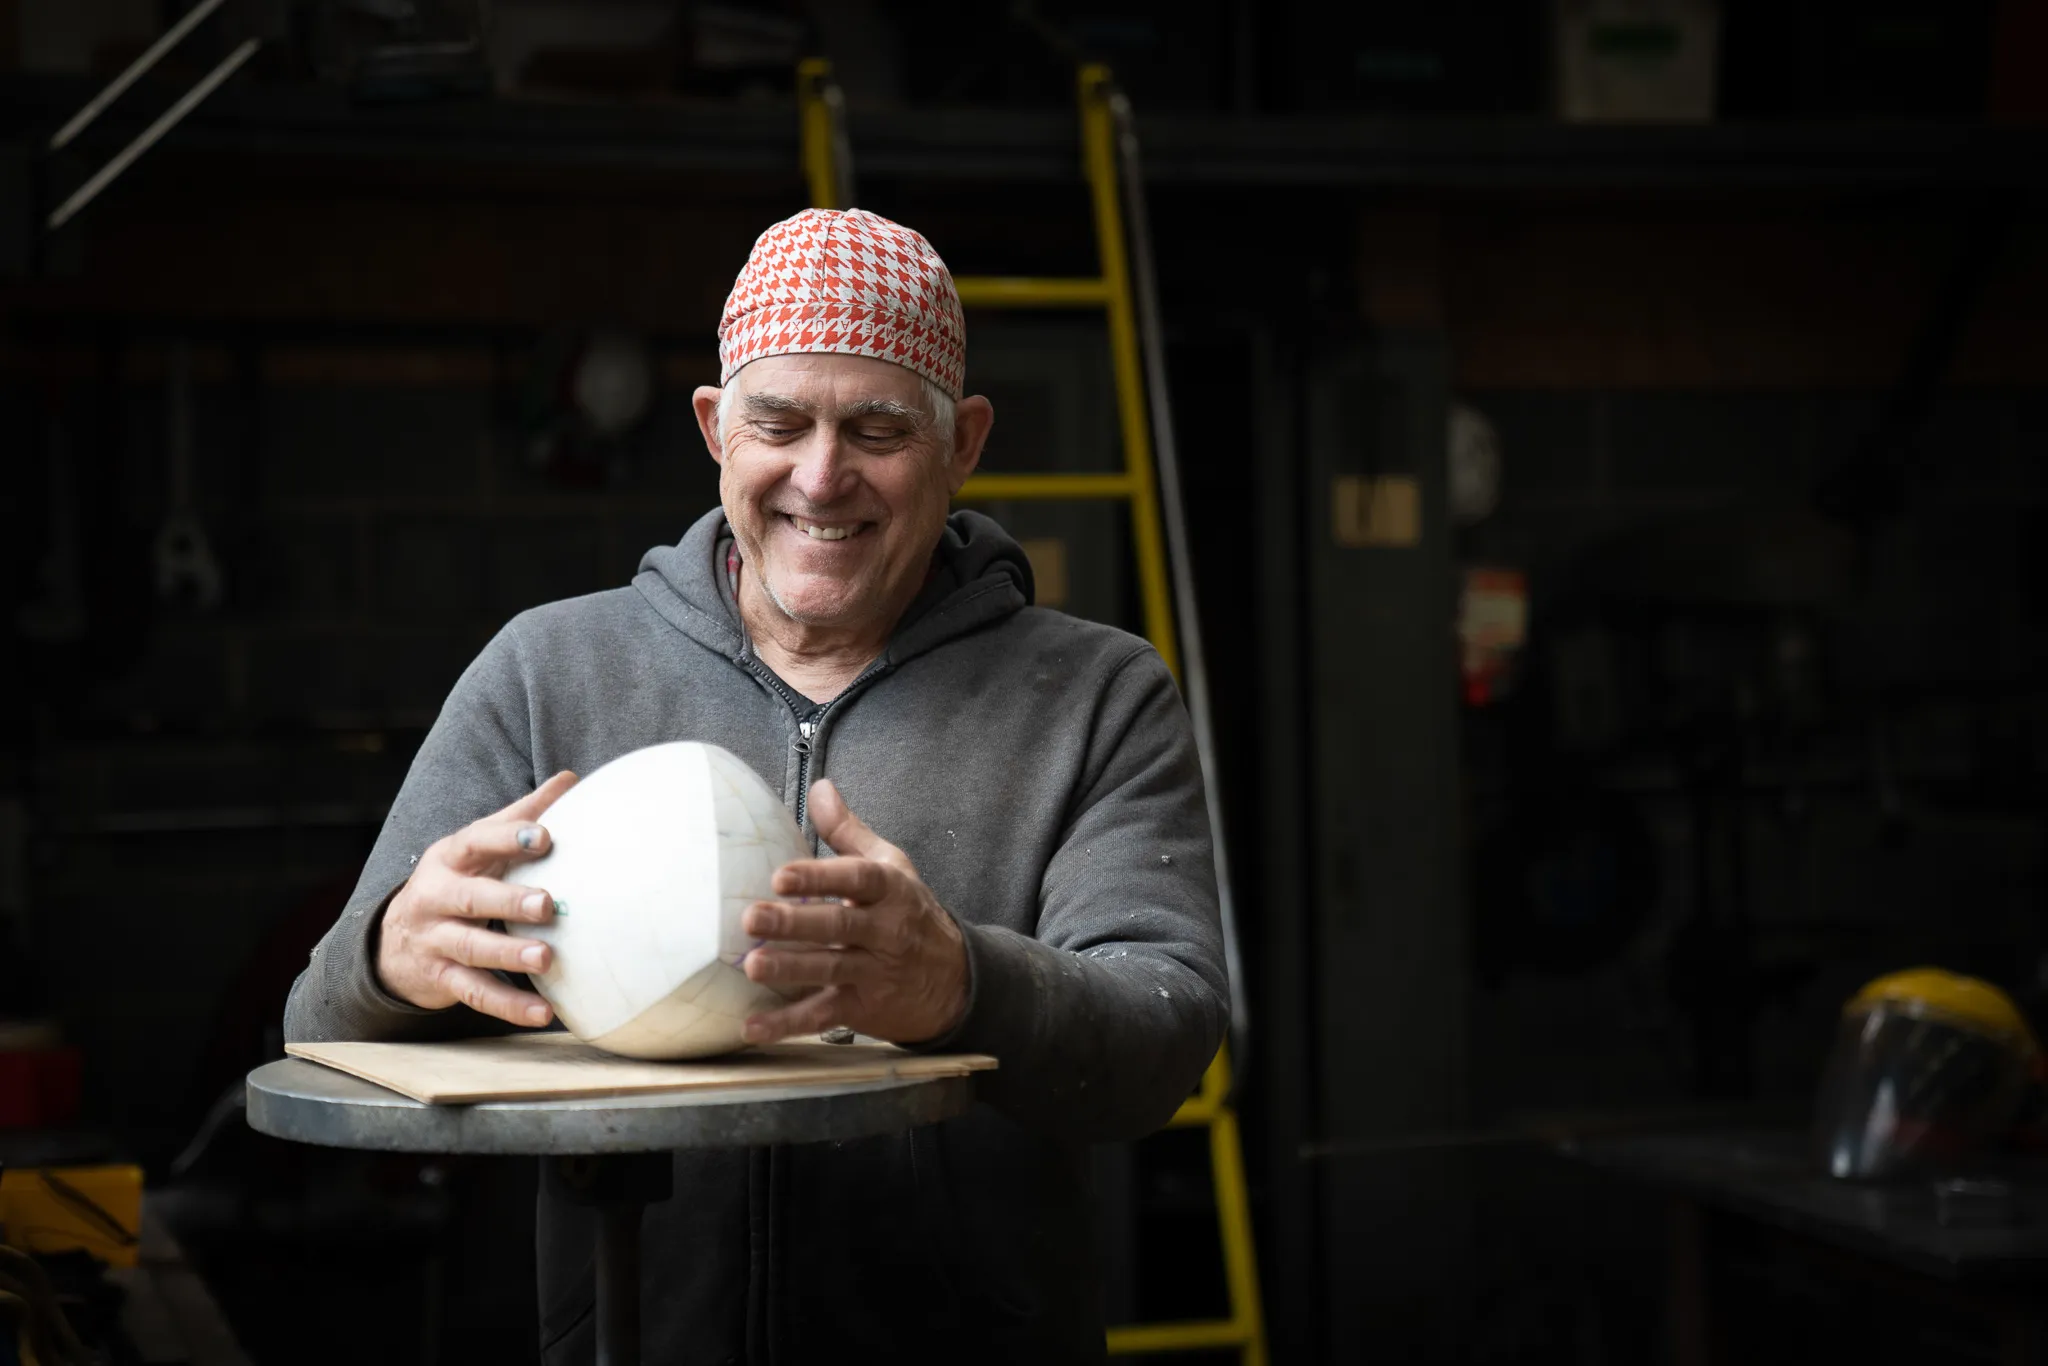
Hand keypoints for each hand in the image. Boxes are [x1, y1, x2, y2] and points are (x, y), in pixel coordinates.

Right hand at [375, 771, 578, 1025]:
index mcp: (450, 857)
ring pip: (470, 948)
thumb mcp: (479, 845)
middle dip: (508, 900)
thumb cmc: (459, 879)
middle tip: (548, 904)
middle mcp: (436, 896)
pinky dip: (508, 1005)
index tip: (546, 836)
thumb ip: (522, 815)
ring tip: (546, 958)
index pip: (478, 840)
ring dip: (508, 955)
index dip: (510, 838)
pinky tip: (542, 1013)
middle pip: (471, 897)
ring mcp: (435, 939)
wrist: (395, 938)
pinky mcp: (440, 978)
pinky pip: (475, 993)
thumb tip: (572, 779)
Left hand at [739, 779, 969, 1045]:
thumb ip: (849, 832)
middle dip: (796, 923)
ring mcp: (875, 972)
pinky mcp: (864, 1009)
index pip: (858, 880)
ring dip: (791, 969)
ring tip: (753, 966)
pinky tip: (754, 1027)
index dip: (820, 876)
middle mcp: (886, 931)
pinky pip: (824, 1015)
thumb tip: (820, 788)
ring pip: (832, 970)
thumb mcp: (892, 867)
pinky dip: (788, 1024)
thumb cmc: (911, 915)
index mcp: (890, 891)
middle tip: (753, 918)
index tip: (781, 875)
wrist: (956, 982)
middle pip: (840, 926)